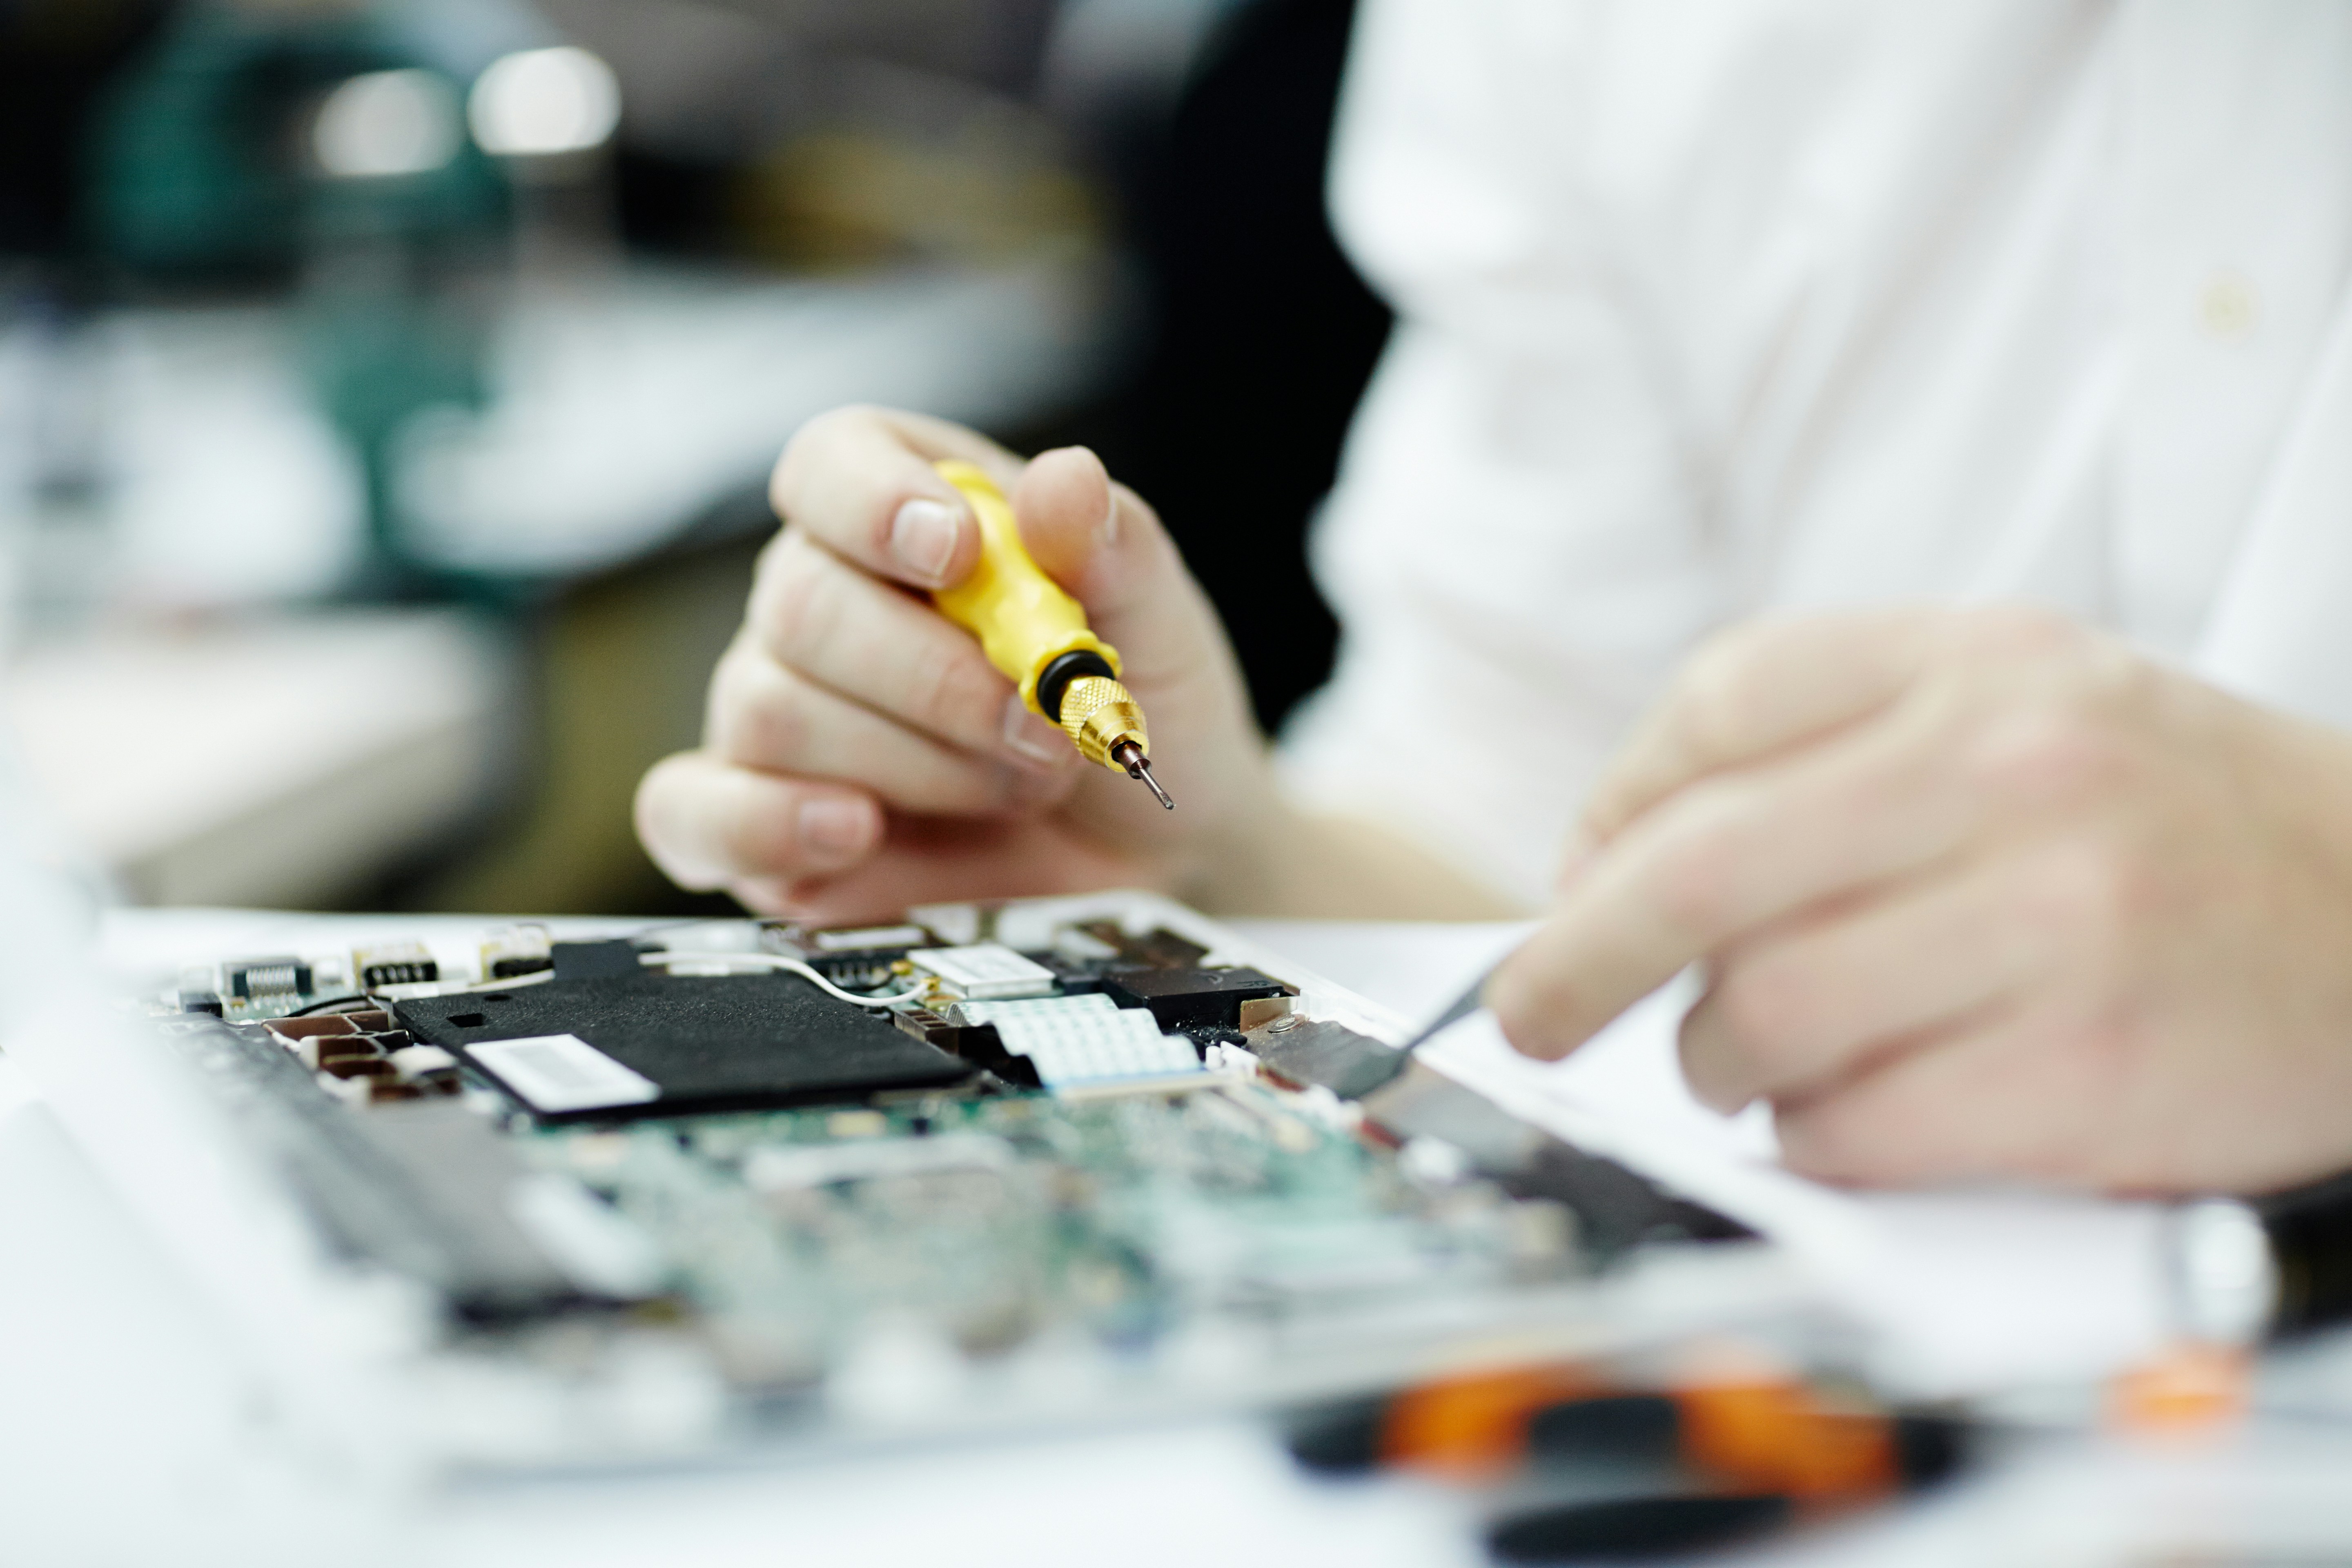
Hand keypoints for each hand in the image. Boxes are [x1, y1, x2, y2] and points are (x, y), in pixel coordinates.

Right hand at [635, 407, 1267, 920]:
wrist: (1154, 844)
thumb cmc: (1136, 704)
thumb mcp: (1155, 619)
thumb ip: (1113, 545)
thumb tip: (1064, 482)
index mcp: (903, 509)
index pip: (829, 462)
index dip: (875, 501)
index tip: (958, 553)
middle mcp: (816, 598)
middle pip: (801, 604)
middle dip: (936, 681)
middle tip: (1042, 733)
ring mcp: (774, 710)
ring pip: (773, 711)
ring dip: (915, 765)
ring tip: (1014, 786)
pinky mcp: (753, 820)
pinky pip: (693, 812)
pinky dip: (769, 826)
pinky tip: (858, 832)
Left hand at [1486, 606, 2351, 1193]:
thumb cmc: (2174, 825)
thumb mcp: (2024, 710)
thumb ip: (1831, 750)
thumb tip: (1614, 864)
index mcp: (1983, 663)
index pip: (1720, 702)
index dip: (1616, 803)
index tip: (1580, 876)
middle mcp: (2016, 770)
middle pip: (1700, 865)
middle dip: (1577, 956)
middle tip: (1530, 1011)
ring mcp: (2057, 920)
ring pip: (1766, 1010)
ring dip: (1717, 1061)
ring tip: (1746, 1063)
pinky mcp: (2085, 1068)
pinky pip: (1858, 1124)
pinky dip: (1815, 1137)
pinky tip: (1844, 1116)